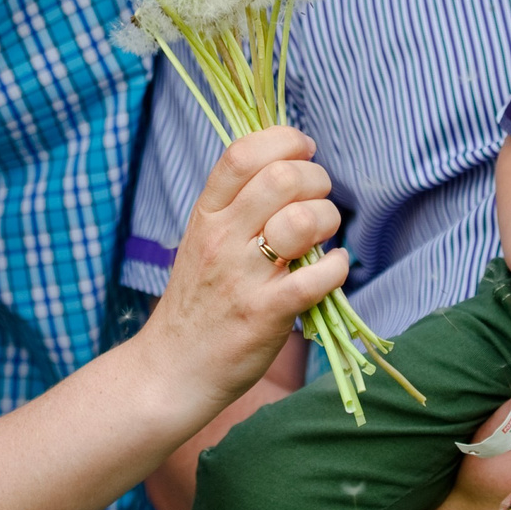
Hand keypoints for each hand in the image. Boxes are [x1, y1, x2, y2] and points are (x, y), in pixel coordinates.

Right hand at [141, 127, 347, 403]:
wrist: (173, 369)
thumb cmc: (198, 301)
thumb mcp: (203, 241)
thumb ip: (238, 206)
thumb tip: (290, 168)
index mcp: (206, 215)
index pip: (241, 154)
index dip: (283, 140)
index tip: (304, 149)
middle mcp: (221, 239)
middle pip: (281, 179)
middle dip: (317, 179)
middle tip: (320, 198)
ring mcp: (242, 277)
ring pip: (302, 222)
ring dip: (329, 220)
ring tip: (325, 236)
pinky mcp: (264, 314)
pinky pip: (316, 278)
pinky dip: (337, 267)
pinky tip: (333, 269)